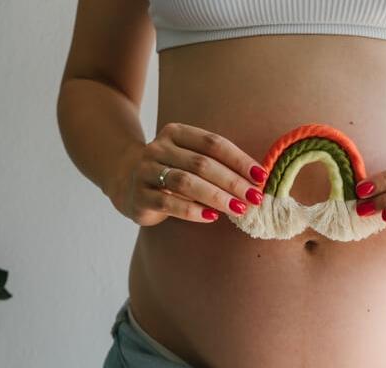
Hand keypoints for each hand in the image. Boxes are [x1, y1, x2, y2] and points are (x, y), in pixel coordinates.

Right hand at [116, 122, 268, 226]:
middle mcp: (158, 148)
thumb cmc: (170, 169)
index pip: (213, 143)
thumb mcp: (189, 158)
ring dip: (216, 196)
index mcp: (175, 133)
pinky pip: (169, 203)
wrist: (125, 180)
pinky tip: (211, 217)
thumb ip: (216, 164)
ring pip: (186, 182)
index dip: (239, 159)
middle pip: (202, 163)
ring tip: (238, 208)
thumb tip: (255, 181)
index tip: (261, 176)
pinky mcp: (139, 196)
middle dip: (232, 181)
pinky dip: (193, 211)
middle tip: (254, 197)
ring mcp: (146, 171)